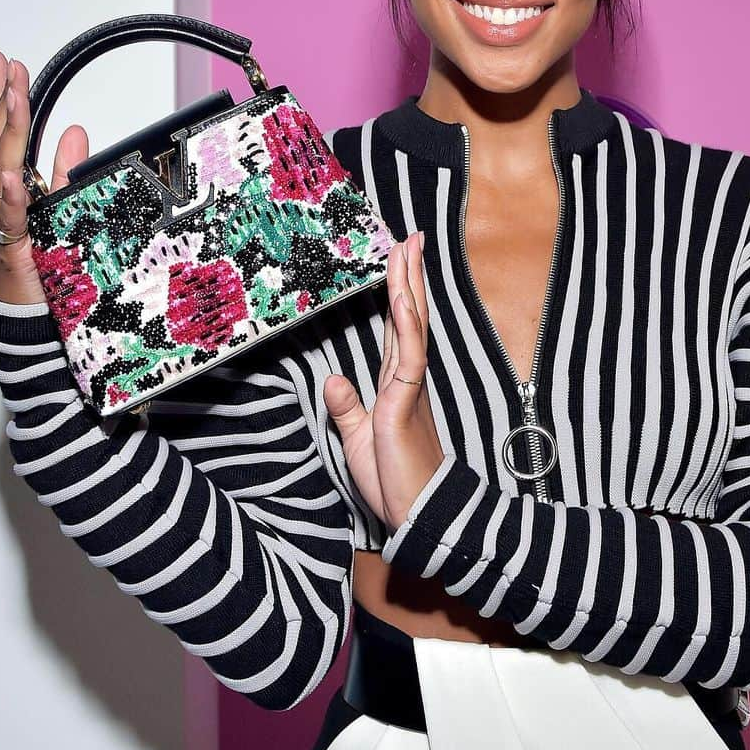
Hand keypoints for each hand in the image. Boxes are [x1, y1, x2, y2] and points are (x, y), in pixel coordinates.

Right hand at [0, 49, 89, 304]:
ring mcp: (2, 217)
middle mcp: (1, 195)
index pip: (2, 131)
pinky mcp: (13, 244)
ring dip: (8, 130)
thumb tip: (75, 130)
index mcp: (12, 183)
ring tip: (11, 96)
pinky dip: (12, 193)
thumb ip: (66, 169)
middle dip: (1, 98)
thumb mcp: (60, 205)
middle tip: (5, 64)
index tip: (5, 63)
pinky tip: (12, 173)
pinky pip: (11, 216)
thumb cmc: (38, 259)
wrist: (23, 308)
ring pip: (2, 167)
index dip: (2, 96)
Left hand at [323, 232, 444, 531]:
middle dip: (408, 276)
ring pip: (411, 326)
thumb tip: (334, 380)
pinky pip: (408, 358)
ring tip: (409, 250)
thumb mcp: (358, 439)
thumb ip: (348, 409)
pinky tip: (403, 300)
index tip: (400, 258)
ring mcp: (409, 387)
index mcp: (397, 384)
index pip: (397, 329)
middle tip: (412, 236)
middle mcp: (407, 378)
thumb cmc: (395, 480)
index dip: (398, 292)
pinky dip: (406, 327)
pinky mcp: (405, 403)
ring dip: (409, 287)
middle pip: (408, 316)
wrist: (416, 513)